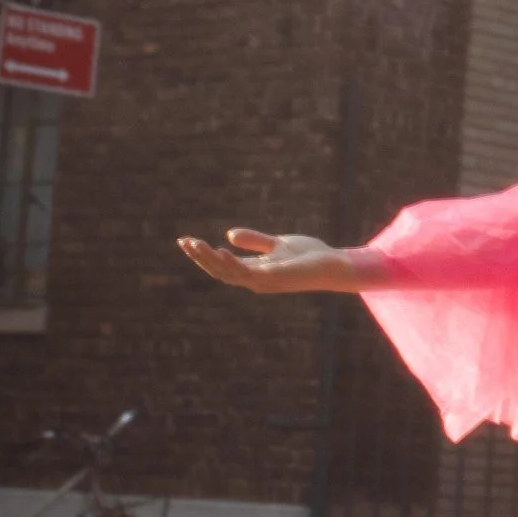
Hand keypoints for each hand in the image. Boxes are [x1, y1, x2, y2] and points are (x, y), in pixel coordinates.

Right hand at [177, 228, 363, 294]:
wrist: (333, 265)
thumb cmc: (309, 256)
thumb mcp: (277, 244)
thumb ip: (255, 241)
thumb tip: (229, 235)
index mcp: (254, 271)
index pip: (222, 265)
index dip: (204, 255)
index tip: (187, 241)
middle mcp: (255, 280)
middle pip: (220, 271)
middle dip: (201, 257)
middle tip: (184, 242)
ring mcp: (264, 281)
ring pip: (229, 273)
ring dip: (210, 259)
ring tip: (195, 244)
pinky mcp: (274, 278)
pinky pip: (247, 272)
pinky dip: (232, 263)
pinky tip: (221, 250)